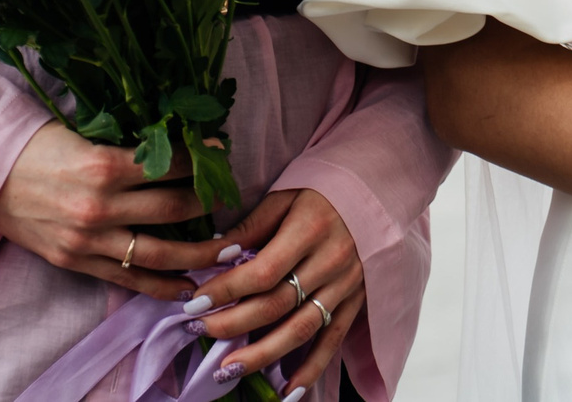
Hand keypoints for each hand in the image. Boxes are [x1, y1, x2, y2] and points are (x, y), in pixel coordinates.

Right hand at [0, 119, 214, 299]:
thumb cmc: (36, 146)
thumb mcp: (84, 135)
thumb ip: (126, 146)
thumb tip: (174, 140)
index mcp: (103, 165)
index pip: (169, 164)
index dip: (201, 159)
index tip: (222, 154)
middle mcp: (99, 206)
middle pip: (173, 208)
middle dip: (208, 203)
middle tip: (230, 199)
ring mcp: (88, 239)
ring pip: (158, 252)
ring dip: (199, 252)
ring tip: (226, 250)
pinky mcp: (76, 261)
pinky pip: (128, 279)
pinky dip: (161, 285)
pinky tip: (188, 286)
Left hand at [183, 189, 365, 399]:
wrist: (377, 189)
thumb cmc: (322, 190)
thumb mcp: (285, 195)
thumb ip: (251, 226)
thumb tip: (213, 256)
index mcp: (310, 230)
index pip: (263, 271)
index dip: (226, 290)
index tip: (194, 302)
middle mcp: (331, 261)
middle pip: (277, 304)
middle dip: (233, 324)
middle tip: (199, 331)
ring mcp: (347, 285)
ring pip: (301, 329)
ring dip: (262, 355)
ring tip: (227, 369)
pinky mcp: (356, 301)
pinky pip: (332, 340)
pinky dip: (311, 369)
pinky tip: (287, 391)